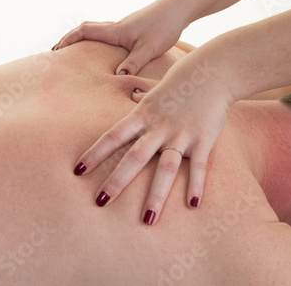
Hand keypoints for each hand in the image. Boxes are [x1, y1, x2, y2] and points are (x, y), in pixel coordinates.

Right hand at [52, 0, 187, 74]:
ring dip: (84, 38)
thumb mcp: (149, 48)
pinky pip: (110, 33)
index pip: (84, 32)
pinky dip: (99, 40)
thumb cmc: (164, 26)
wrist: (179, 8)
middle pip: (87, 29)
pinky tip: (106, 51)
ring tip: (77, 53)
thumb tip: (117, 76)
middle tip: (58, 51)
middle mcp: (118, 26)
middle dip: (71, 39)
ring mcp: (125, 26)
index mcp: (116, 31)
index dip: (68, 40)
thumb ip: (133, 63)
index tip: (55, 50)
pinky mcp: (134, 28)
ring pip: (98, 30)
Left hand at [73, 54, 233, 224]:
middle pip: (135, 157)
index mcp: (143, 114)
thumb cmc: (181, 80)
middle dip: (117, 181)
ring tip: (148, 220)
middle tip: (100, 203)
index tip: (78, 170)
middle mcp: (160, 126)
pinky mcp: (203, 140)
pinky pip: (199, 166)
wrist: (213, 71)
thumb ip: (143, 99)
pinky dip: (196, 185)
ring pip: (166, 168)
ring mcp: (182, 134)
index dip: (95, 153)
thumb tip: (132, 99)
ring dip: (156, 195)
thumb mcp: (155, 89)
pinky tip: (193, 204)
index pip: (113, 136)